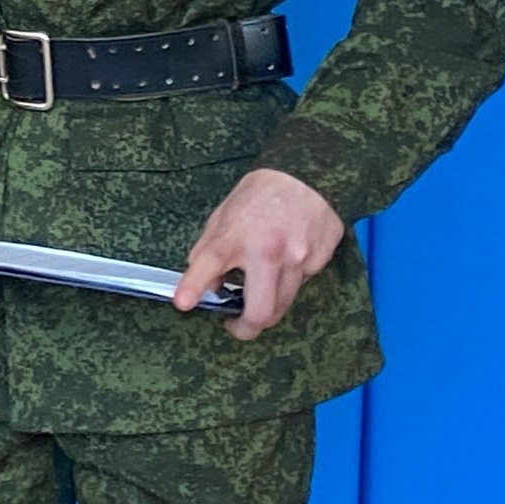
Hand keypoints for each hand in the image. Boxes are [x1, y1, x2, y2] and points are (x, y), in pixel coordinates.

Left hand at [173, 168, 344, 339]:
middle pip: (261, 312)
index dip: (192, 287)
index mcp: (235, 236)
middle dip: (247, 328)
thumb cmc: (257, 197)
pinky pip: (303, 283)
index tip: (182, 304)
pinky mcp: (321, 260)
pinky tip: (288, 257)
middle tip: (237, 325)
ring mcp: (299, 258)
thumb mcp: (222, 218)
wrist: (305, 175)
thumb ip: (210, 253)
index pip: (208, 264)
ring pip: (284, 305)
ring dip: (268, 306)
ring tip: (259, 290)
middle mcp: (268, 251)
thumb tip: (209, 288)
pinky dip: (290, 280)